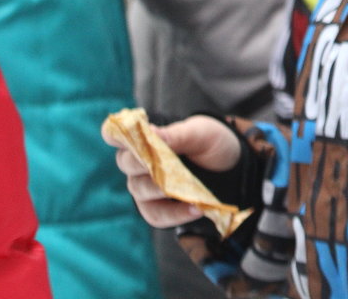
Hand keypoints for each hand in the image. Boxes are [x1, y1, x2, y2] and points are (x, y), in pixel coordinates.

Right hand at [102, 114, 240, 227]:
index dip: (117, 135)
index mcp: (144, 138)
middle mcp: (137, 163)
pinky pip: (156, 216)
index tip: (128, 137)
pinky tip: (196, 208)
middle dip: (147, 164)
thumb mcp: (201, 133)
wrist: (231, 167)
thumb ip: (176, 134)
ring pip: (140, 190)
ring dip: (164, 190)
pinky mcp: (155, 209)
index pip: (116, 134)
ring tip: (191, 192)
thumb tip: (150, 132)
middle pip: (127, 163)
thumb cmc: (211, 143)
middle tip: (170, 166)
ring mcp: (143, 187)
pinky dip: (176, 214)